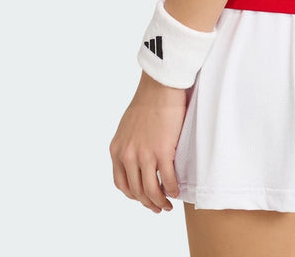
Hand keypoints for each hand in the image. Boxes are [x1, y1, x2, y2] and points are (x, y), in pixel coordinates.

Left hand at [110, 70, 189, 212]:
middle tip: (158, 207)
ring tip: (167, 205)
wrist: (160, 86)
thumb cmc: (148, 101)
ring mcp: (145, 155)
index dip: (133, 195)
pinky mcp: (163, 151)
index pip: (121, 183)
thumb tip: (137, 158)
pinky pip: (167, 180)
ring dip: (160, 201)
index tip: (143, 198)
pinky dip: (172, 189)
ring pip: (151, 190)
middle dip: (147, 203)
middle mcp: (128, 156)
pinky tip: (177, 191)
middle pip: (136, 191)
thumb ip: (129, 144)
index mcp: (117, 150)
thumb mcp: (127, 126)